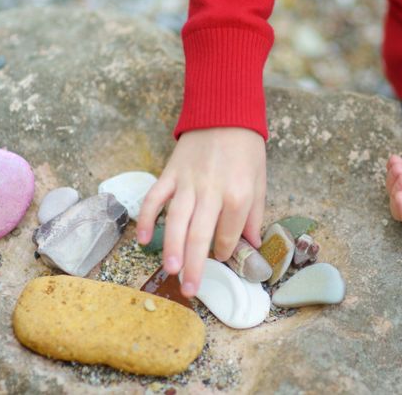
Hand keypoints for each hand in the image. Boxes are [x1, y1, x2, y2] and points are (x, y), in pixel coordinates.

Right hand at [137, 127, 266, 297]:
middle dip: (194, 265)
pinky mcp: (170, 173)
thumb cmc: (246, 149)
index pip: (229, 234)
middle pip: (200, 235)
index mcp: (238, 194)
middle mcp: (212, 191)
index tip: (222, 258)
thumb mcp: (260, 180)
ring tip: (169, 271)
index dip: (225, 251)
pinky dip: (145, 218)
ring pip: (176, 221)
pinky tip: (142, 239)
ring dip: (171, 248)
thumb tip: (252, 245)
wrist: (225, 112)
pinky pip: (154, 198)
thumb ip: (255, 215)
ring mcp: (188, 182)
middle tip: (190, 289)